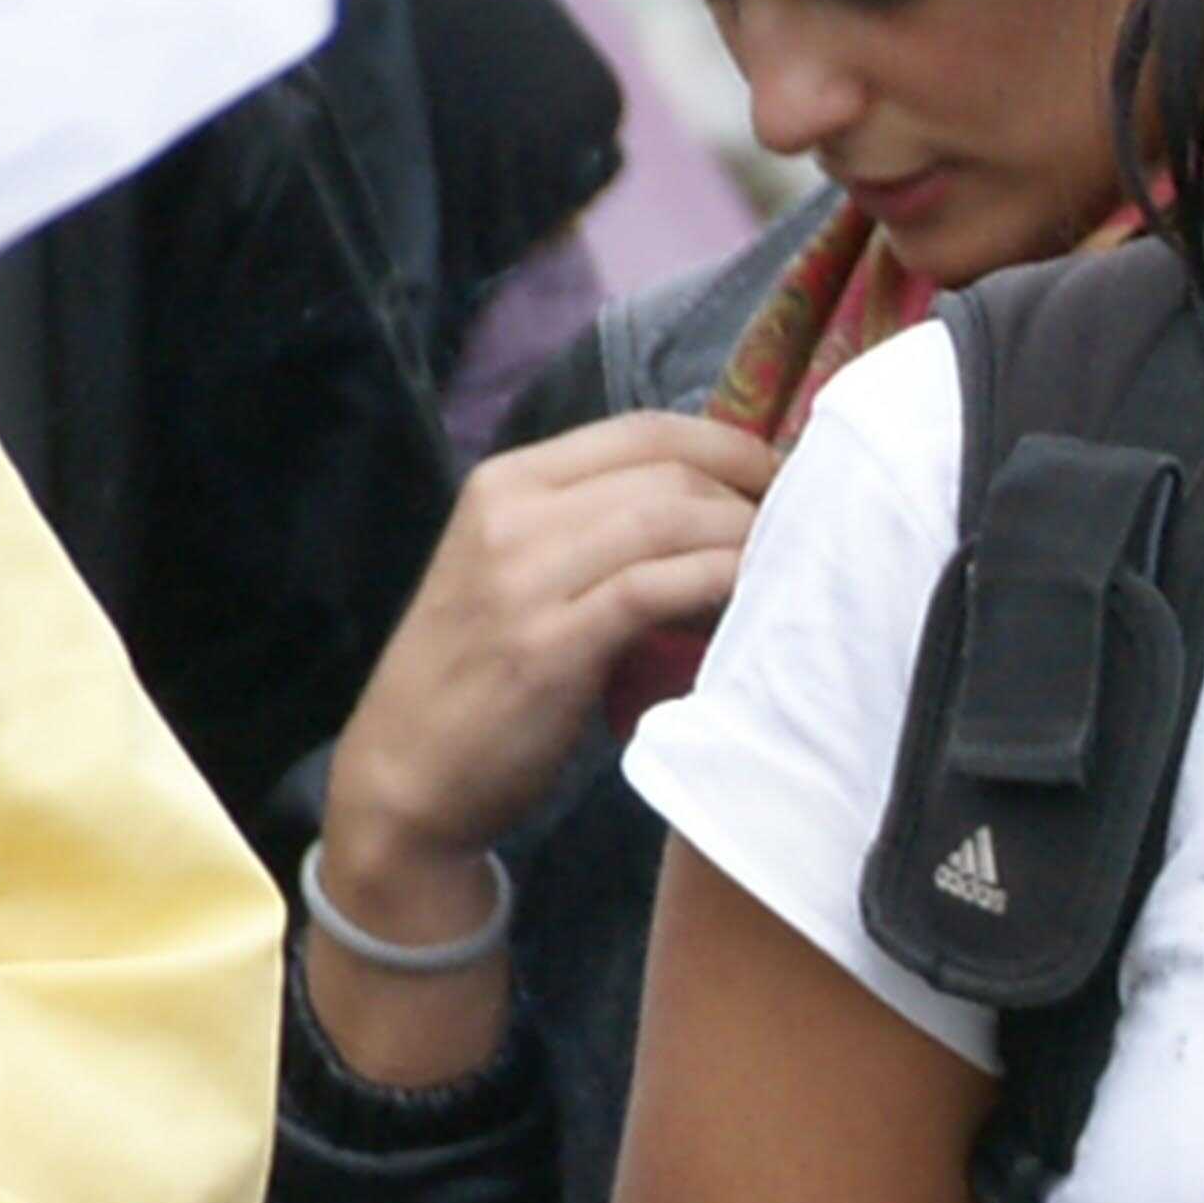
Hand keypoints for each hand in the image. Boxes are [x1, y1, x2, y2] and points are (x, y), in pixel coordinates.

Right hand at [312, 411, 779, 962]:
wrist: (405, 772)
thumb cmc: (482, 672)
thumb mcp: (523, 571)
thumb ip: (597, 527)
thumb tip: (719, 504)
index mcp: (505, 482)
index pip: (642, 430)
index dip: (731, 448)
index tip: (786, 482)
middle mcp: (509, 514)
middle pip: (669, 473)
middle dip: (750, 500)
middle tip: (798, 540)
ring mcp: (523, 577)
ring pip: (669, 520)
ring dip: (744, 543)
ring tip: (780, 574)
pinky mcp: (547, 642)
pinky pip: (656, 587)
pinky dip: (717, 585)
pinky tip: (747, 603)